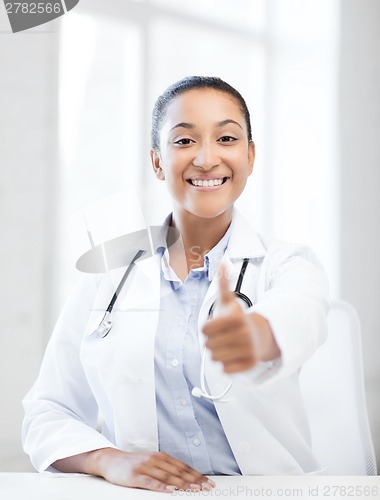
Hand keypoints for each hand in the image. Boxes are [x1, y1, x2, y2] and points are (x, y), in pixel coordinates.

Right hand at [90, 448, 214, 492]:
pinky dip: (162, 487)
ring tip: (195, 489)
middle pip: (178, 472)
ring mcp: (146, 467)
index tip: (208, 482)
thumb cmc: (133, 464)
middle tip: (206, 487)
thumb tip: (184, 478)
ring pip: (168, 477)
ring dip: (183, 484)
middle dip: (194, 480)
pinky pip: (151, 482)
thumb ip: (166, 468)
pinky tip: (171, 490)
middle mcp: (156, 460)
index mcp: (161, 456)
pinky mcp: (136, 475)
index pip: (183, 467)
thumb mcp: (151, 462)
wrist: (111, 460)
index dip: (196, 475)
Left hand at [202, 263, 279, 372]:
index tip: (214, 326)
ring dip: (218, 353)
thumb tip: (221, 262)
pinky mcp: (250, 365)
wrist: (258, 335)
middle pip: (208, 345)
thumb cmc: (236, 318)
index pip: (204, 330)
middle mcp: (244, 334)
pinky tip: (233, 356)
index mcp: (235, 318)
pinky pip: (226, 370)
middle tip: (222, 337)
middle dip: (211, 342)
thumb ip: (223, 284)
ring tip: (227, 346)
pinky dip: (226, 365)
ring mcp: (248, 350)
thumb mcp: (228, 301)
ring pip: (215, 358)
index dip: (206, 328)